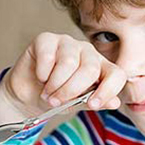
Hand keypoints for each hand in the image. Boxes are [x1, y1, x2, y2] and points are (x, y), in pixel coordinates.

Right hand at [0, 32, 125, 127]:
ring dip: (55, 84)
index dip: (107, 90)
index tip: (92, 105)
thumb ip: (94, 101)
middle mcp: (87, 52)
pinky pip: (48, 56)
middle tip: (57, 102)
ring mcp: (67, 42)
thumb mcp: (76, 104)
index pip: (117, 74)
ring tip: (47, 93)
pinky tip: (40, 77)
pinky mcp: (46, 39)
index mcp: (100, 68)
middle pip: (90, 69)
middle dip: (71, 91)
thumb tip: (115, 102)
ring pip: (69, 63)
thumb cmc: (56, 96)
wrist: (28, 93)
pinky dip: (42, 73)